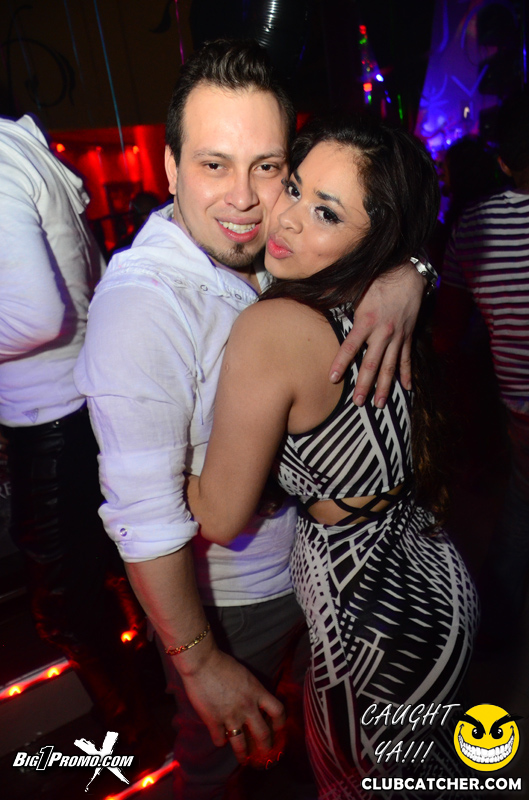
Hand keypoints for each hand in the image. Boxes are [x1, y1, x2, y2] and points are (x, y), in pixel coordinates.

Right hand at [179, 647, 285, 763]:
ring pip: (241, 745)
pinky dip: (220, 741)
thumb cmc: (222, 664)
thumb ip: (252, 691)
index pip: (278, 711)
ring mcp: (230, 716)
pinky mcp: (213, 721)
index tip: (277, 728)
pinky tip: (220, 739)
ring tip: (243, 759)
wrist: (202, 663)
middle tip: (264, 752)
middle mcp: (247, 707)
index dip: (280, 722)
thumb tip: (256, 703)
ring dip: (243, 755)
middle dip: (265, 746)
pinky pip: (219, 740)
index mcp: (257, 692)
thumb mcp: (245, 675)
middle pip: (263, 734)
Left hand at [329, 263, 425, 405]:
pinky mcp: (408, 336)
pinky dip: (407, 374)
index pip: (350, 347)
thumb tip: (312, 295)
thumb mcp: (355, 286)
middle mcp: (383, 332)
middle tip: (358, 403)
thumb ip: (335, 295)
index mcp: (366, 321)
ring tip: (379, 404)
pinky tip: (406, 389)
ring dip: (385, 387)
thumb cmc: (377, 279)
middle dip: (365, 385)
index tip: (332, 378)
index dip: (341, 363)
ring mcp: (397, 336)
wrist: (408, 273)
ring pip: (390, 367)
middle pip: (372, 364)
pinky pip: (406, 359)